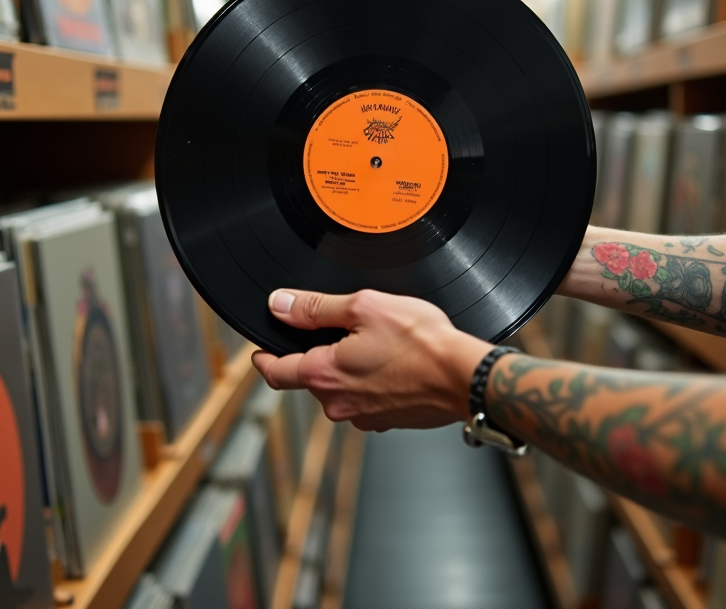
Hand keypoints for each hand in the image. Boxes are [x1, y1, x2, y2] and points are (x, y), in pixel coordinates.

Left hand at [251, 289, 490, 430]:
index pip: (276, 372)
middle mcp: (338, 403)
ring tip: (377, 345)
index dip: (264, 359)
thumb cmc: (422, 344)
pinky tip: (393, 363)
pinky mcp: (387, 420)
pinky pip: (367, 398)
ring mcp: (363, 416)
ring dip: (348, 368)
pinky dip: (372, 381)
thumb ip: (315, 308)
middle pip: (311, 378)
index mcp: (324, 375)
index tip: (260, 353)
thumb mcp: (362, 308)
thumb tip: (280, 305)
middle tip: (339, 332)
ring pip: (341, 388)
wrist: (464, 377)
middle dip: (318, 355)